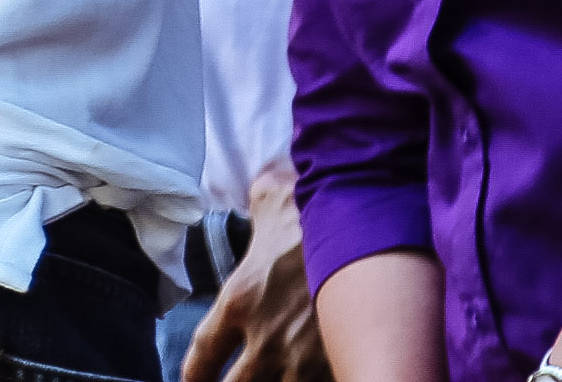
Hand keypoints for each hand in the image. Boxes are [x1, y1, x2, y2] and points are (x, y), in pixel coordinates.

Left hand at [184, 185, 328, 381]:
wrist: (368, 224)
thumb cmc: (316, 207)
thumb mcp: (270, 200)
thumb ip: (257, 211)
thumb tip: (262, 198)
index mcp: (239, 300)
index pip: (202, 355)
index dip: (195, 374)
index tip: (193, 380)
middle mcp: (266, 338)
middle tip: (234, 379)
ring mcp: (304, 358)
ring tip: (276, 374)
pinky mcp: (338, 363)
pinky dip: (310, 380)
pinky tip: (316, 372)